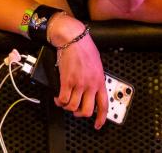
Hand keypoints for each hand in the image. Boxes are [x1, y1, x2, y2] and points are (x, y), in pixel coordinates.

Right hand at [51, 14, 107, 128]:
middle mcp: (90, 85)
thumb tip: (92, 87)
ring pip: (72, 107)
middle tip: (75, 111)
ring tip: (64, 102)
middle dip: (79, 114)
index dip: (101, 118)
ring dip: (67, 107)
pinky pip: (63, 99)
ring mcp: (78, 84)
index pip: (103, 105)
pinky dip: (59, 101)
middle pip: (86, 111)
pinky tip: (58, 98)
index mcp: (100, 81)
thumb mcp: (97, 64)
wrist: (73, 38)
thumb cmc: (84, 47)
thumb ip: (95, 77)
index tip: (98, 124)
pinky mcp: (66, 81)